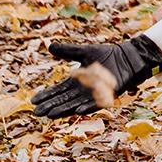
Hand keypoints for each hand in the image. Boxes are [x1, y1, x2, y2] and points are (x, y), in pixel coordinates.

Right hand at [32, 35, 161, 118]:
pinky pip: (94, 104)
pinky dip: (86, 108)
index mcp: (76, 81)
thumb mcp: (84, 52)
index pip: (58, 90)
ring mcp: (93, 95)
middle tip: (37, 112)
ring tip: (50, 114)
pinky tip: (77, 112)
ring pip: (75, 105)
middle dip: (50, 106)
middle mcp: (82, 90)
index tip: (34, 100)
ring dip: (63, 110)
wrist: (127, 57)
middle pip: (63, 100)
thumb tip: (50, 46)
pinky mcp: (105, 96)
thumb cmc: (106, 55)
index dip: (47, 95)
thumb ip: (68, 51)